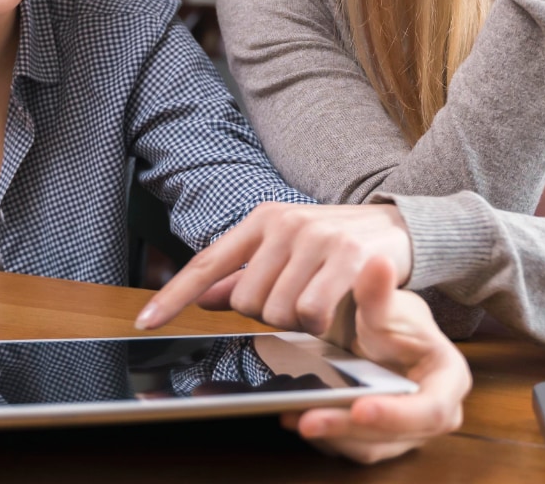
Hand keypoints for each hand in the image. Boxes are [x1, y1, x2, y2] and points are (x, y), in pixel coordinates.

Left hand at [136, 202, 411, 335]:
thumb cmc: (334, 245)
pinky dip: (322, 324)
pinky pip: (314, 314)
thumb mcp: (285, 251)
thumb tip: (202, 297)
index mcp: (262, 220)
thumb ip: (243, 275)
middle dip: (268, 316)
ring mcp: (317, 238)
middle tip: (298, 300)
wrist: (399, 227)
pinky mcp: (350, 257)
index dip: (174, 296)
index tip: (146, 322)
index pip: (207, 263)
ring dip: (298, 322)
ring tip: (322, 301)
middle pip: (246, 303)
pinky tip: (338, 307)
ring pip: (279, 312)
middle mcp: (285, 224)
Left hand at [282, 256, 471, 463]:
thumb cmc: (393, 319)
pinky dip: (322, 433)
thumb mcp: (386, 303)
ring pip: (367, 445)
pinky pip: (348, 445)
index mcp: (446, 382)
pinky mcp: (374, 437)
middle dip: (349, 429)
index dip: (397, 414)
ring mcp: (402, 431)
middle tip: (310, 419)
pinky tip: (292, 415)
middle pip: (392, 436)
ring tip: (293, 415)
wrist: (380, 331)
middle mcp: (429, 415)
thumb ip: (379, 291)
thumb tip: (378, 262)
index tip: (362, 406)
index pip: (430, 409)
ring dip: (330, 435)